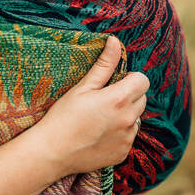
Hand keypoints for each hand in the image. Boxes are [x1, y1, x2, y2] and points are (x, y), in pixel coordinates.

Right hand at [38, 36, 148, 178]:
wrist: (52, 152)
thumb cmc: (63, 117)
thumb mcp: (82, 87)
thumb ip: (104, 64)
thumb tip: (114, 41)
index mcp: (119, 99)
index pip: (143, 80)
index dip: (130, 78)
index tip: (115, 82)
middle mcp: (128, 120)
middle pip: (141, 99)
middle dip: (128, 95)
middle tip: (104, 100)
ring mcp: (127, 138)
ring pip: (136, 119)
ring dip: (125, 115)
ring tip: (100, 118)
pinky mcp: (123, 153)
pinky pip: (128, 137)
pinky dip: (119, 134)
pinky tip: (99, 134)